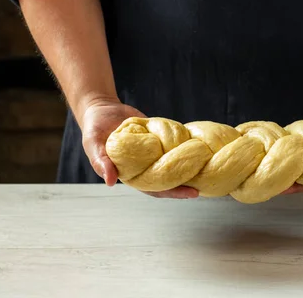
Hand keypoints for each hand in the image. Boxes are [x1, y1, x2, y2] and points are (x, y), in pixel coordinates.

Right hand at [80, 97, 198, 198]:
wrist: (101, 109)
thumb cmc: (94, 130)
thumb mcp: (93, 145)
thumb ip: (101, 162)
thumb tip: (111, 181)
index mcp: (132, 173)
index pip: (155, 188)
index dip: (173, 192)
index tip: (190, 193)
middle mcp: (145, 165)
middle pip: (170, 178)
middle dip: (187, 183)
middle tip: (206, 185)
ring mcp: (153, 151)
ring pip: (174, 162)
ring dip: (190, 165)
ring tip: (209, 168)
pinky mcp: (158, 137)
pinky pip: (174, 143)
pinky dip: (186, 145)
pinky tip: (200, 145)